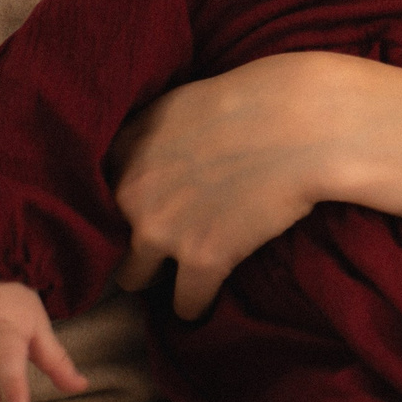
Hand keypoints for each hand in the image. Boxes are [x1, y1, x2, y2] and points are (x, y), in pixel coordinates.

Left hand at [110, 52, 401, 317]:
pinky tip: (206, 302)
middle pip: (109, 238)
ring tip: (179, 277)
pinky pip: (185, 304)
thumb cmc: (260, 96)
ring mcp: (162, 230)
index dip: (122, 201)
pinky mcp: (203, 259)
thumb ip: (155, 130)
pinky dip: (197, 305)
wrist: (305, 122)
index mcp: (125, 147)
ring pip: (135, 279)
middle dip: (133, 241)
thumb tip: (158, 149)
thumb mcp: (184, 98)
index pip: (96, 191)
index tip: (142, 208)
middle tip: (163, 242)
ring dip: (158, 278)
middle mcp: (131, 191)